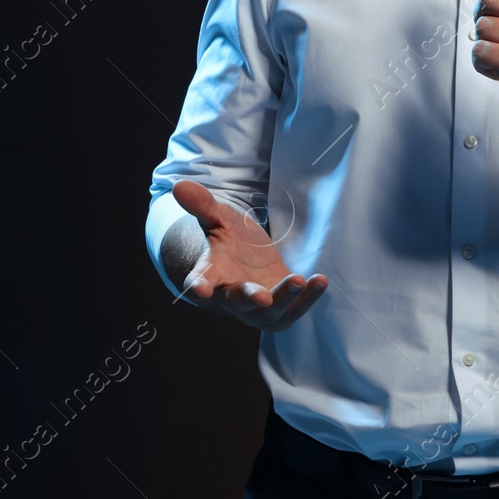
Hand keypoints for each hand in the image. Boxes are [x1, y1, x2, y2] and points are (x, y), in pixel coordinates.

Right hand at [171, 179, 328, 330]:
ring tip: (298, 279)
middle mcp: (230, 297)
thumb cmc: (229, 241)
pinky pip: (295, 309)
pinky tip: (319, 281)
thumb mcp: (218, 219)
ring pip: (268, 312)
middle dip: (248, 298)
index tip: (199, 290)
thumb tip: (178, 185)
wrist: (248, 261)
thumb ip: (202, 206)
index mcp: (210, 275)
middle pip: (236, 302)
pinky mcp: (282, 310)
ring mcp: (257, 309)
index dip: (198, 287)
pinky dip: (308, 298)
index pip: (199, 282)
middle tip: (261, 295)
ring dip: (284, 298)